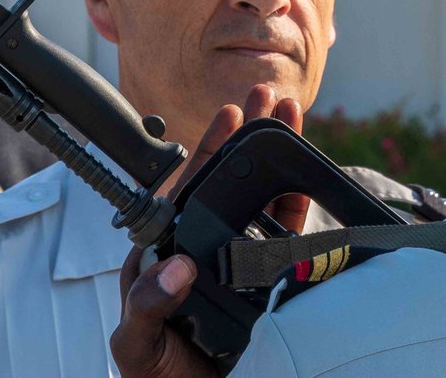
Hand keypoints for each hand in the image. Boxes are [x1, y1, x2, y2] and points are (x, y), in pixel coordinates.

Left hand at [110, 85, 306, 377]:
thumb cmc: (156, 376)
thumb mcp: (138, 345)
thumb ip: (148, 307)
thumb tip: (177, 269)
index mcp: (169, 252)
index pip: (189, 190)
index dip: (211, 149)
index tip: (230, 114)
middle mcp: (205, 248)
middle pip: (231, 182)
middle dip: (249, 136)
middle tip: (268, 95)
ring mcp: (237, 262)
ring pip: (261, 200)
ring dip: (278, 158)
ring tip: (291, 117)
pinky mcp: (267, 281)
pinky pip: (286, 237)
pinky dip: (299, 205)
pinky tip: (308, 177)